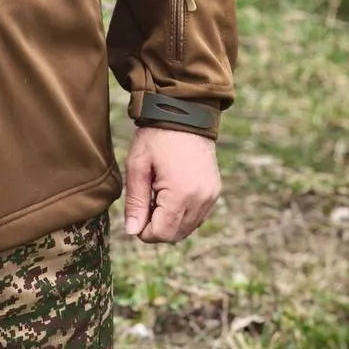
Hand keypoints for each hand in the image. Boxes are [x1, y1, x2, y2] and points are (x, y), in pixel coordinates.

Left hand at [123, 127, 220, 243]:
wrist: (184, 114)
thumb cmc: (156, 137)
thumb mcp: (138, 166)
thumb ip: (136, 202)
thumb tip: (133, 232)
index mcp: (181, 194)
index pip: (162, 234)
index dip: (144, 230)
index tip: (136, 212)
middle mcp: (201, 200)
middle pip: (176, 235)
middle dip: (157, 226)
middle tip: (145, 201)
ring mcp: (211, 196)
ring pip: (188, 228)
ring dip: (170, 220)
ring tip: (157, 193)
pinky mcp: (214, 191)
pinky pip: (197, 216)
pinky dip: (182, 213)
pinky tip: (170, 192)